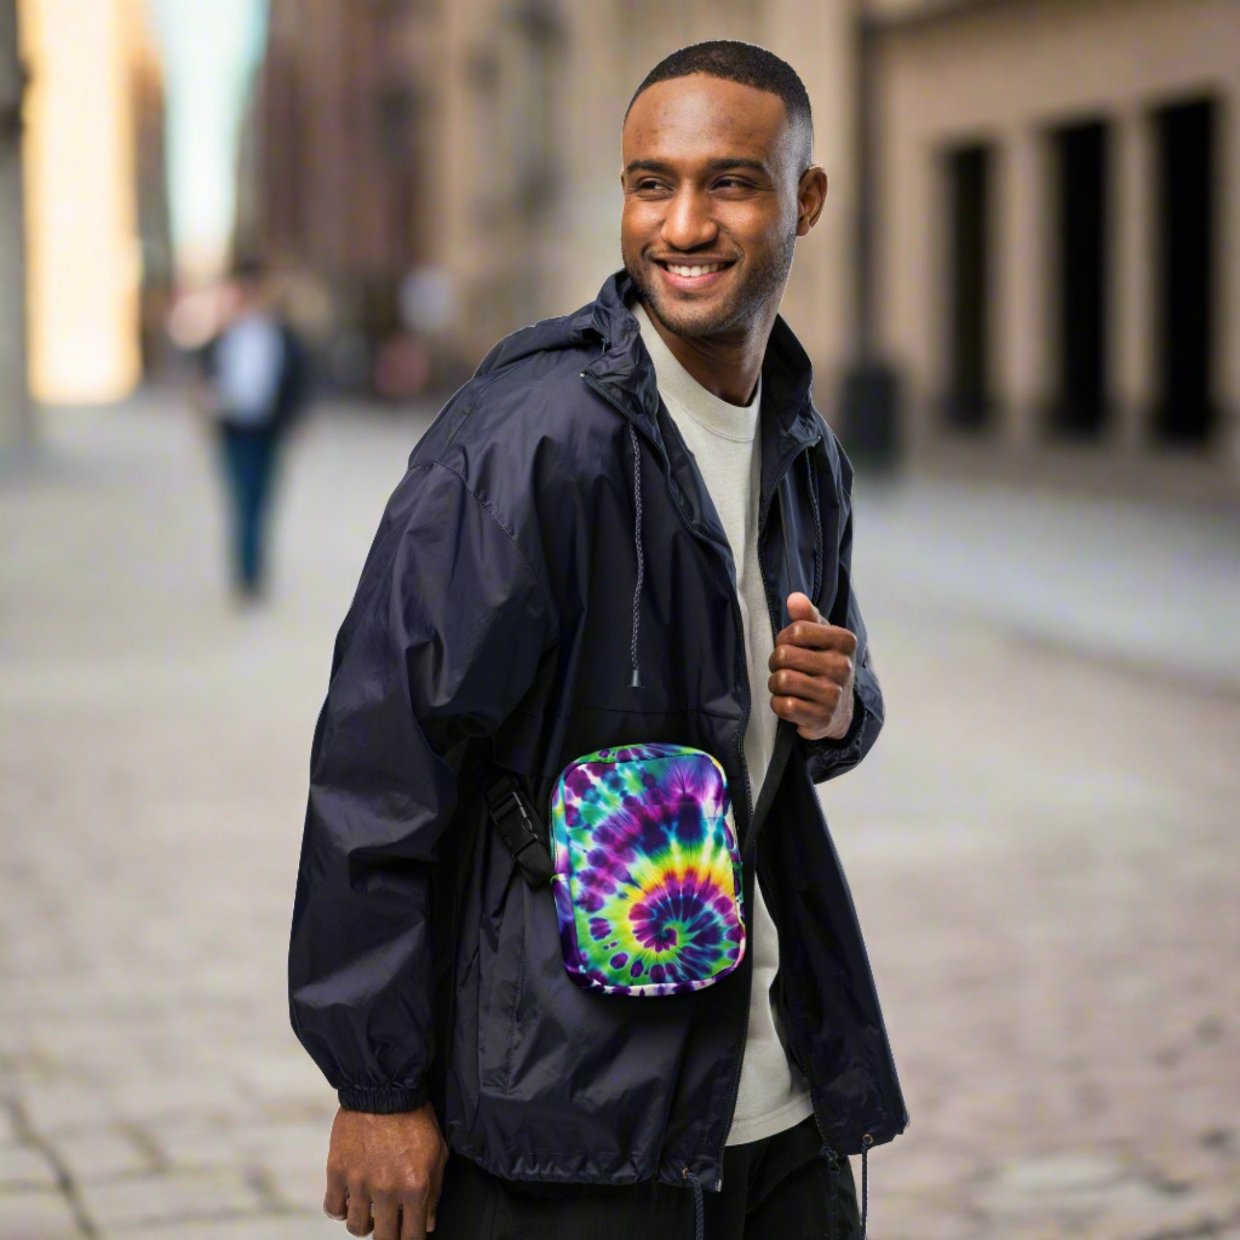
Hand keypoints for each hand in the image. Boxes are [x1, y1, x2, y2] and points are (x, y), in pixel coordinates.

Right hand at [324, 1103, 448, 1238]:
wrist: (384, 1087)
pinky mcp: (337, 1172)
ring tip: (371, 1211)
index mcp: (415, 1187)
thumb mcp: (438, 1152)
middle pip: (384, 1238)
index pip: (413, 1236)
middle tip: (390, 1227)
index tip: (411, 1235)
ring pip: (357, 1227)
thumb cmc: (415, 1117)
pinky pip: (333, 1208)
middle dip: (390, 1237)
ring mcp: (359, 1183)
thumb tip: (429, 1223)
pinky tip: (350, 1200)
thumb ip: (435, 1192)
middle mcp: (386, 1191)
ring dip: (365, 1224)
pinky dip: (341, 1209)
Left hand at [768, 592, 856, 740]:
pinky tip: (788, 702)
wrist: (839, 708)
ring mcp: (834, 694)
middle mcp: (842, 667)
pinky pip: (784, 705)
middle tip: (784, 667)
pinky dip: (777, 704)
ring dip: (774, 684)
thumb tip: (794, 598)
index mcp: (844, 641)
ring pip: (781, 680)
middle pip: (783, 655)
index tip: (790, 646)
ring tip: (784, 685)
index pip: (796, 631)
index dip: (784, 638)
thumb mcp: (821, 635)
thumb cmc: (824, 662)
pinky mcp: (822, 718)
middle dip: (775, 662)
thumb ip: (807, 615)